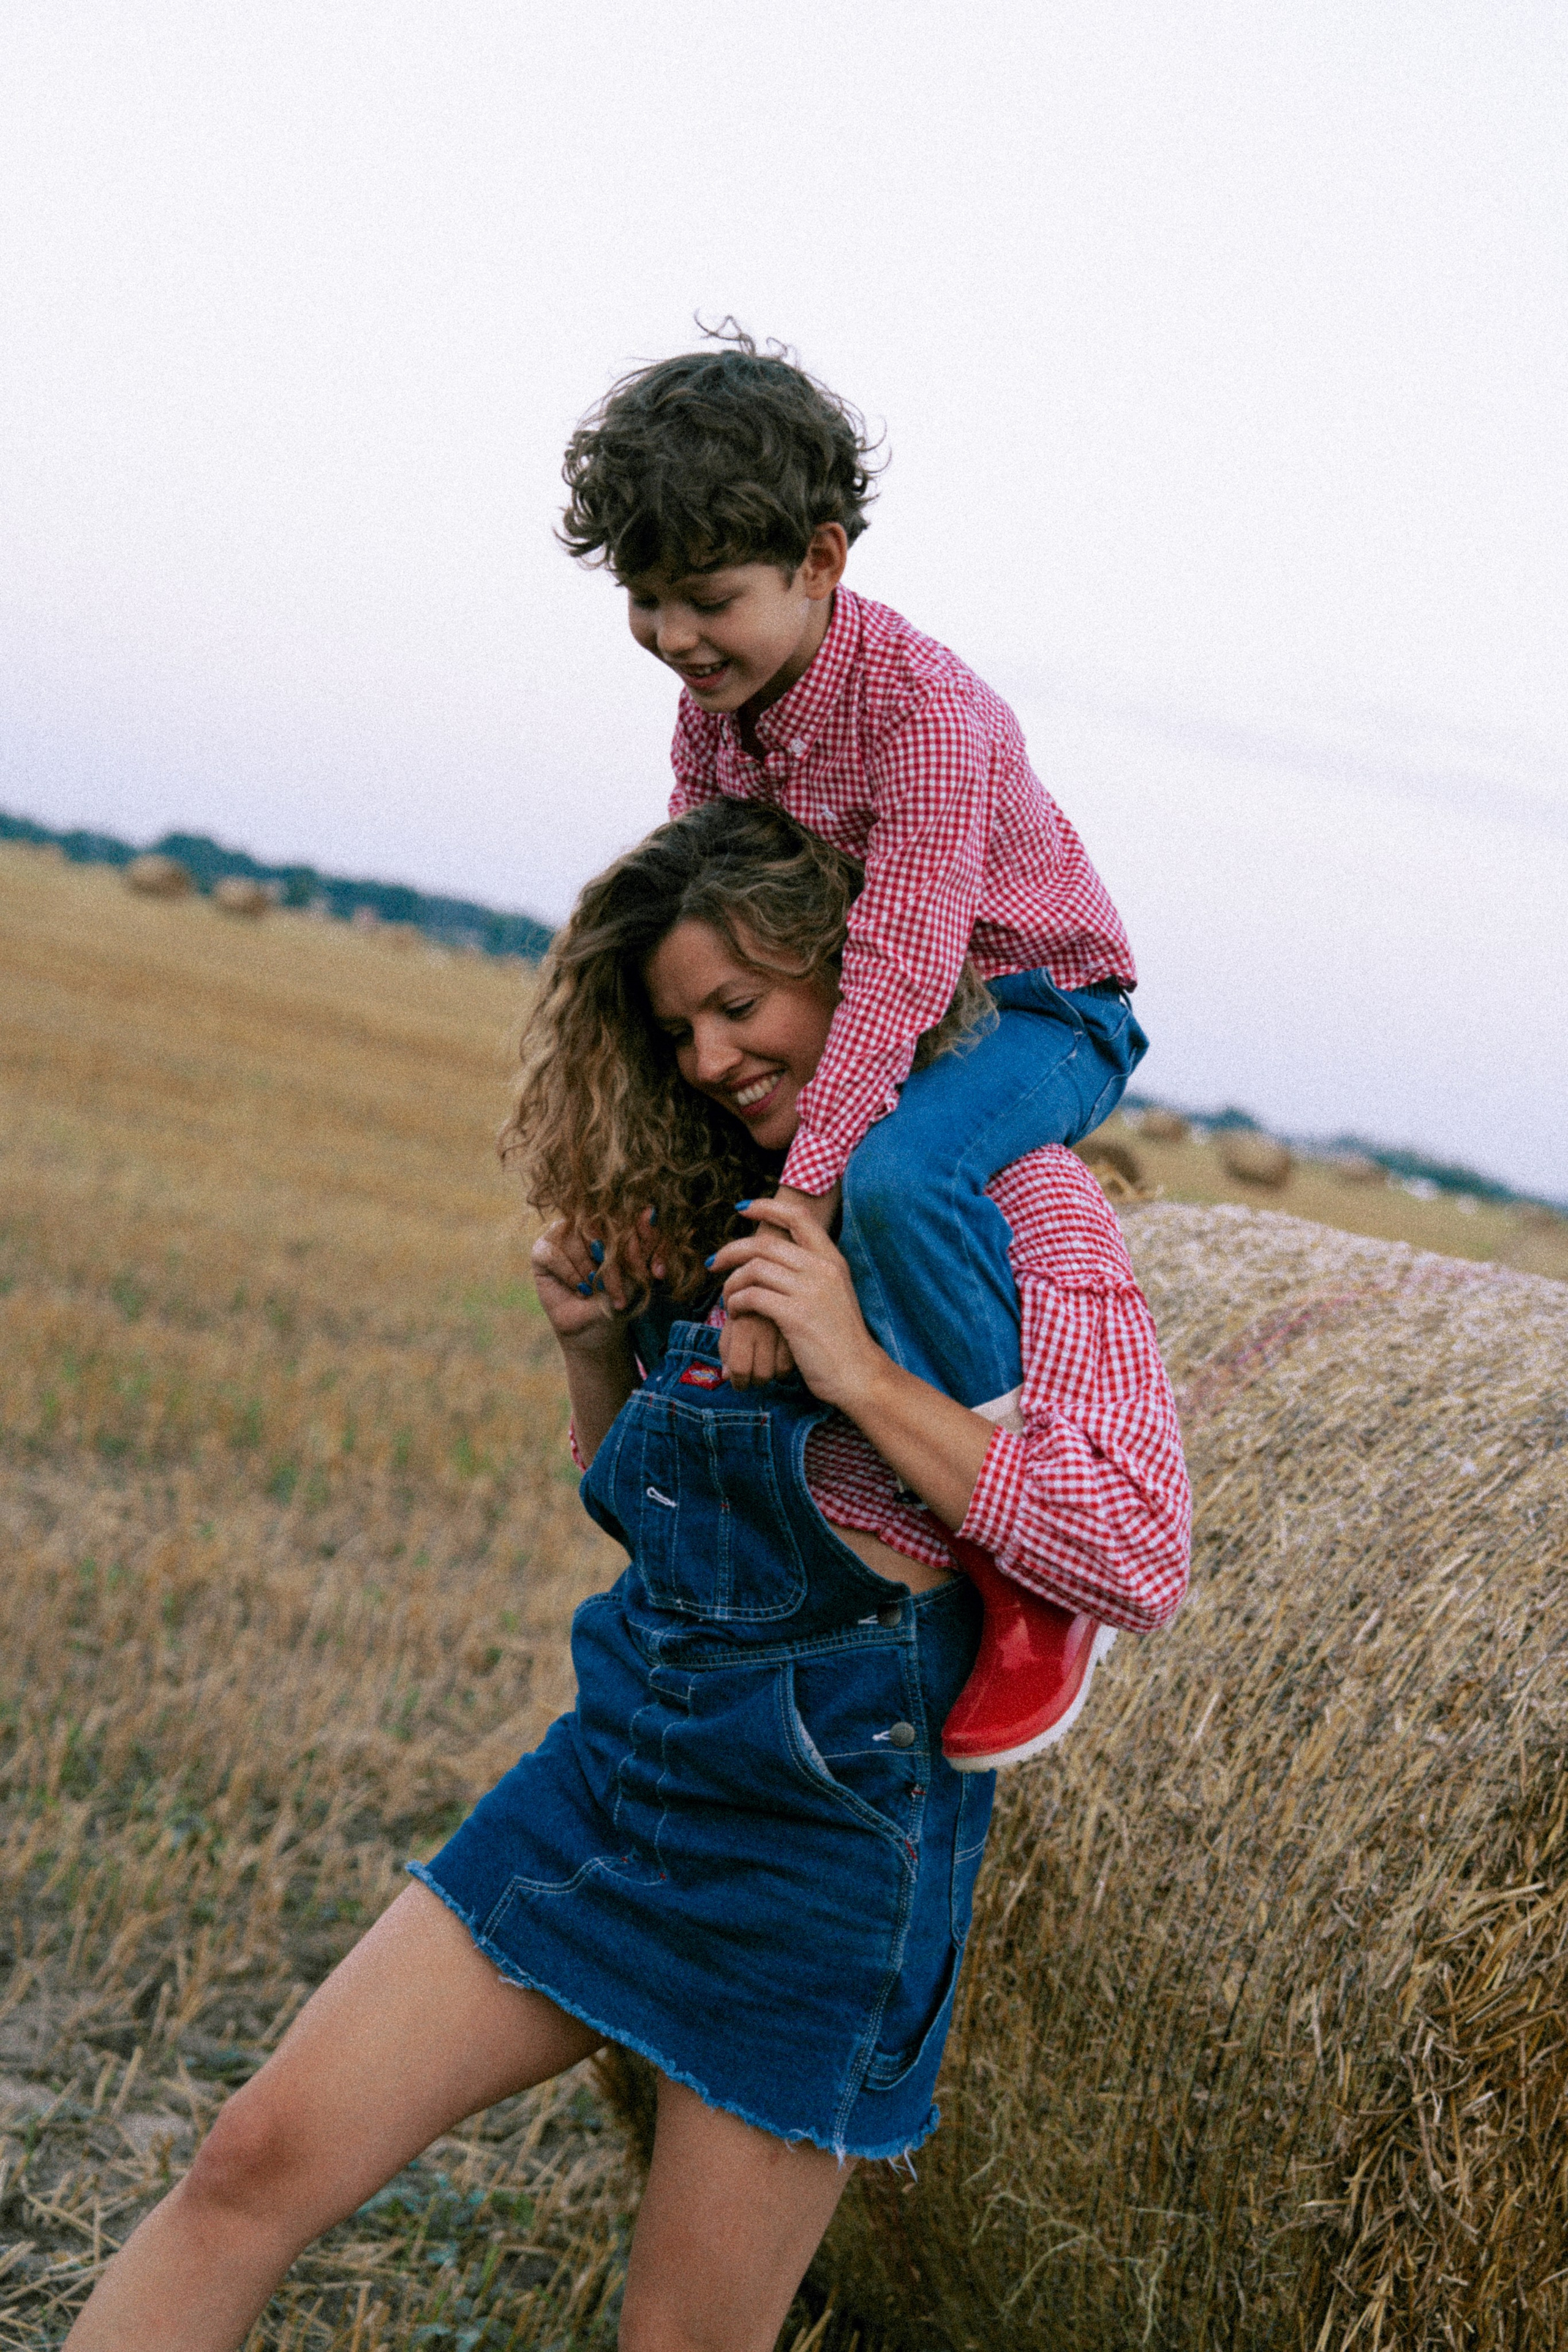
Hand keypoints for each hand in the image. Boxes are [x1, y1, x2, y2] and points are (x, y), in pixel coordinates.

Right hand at [530, 1219, 633, 1351]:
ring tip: (595, 1288)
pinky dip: (570, 1274)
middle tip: (616, 1292)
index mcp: (608, 1218)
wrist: (597, 1322)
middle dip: (609, 1264)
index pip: (617, 1217)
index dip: (629, 1245)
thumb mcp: (639, 1269)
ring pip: (573, 1240)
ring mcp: (559, 1232)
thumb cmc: (621, 1292)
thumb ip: (646, 1241)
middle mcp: (583, 1219)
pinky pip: (554, 1255)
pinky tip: (580, 1289)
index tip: (642, 1274)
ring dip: (588, 1270)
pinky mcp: (541, 1250)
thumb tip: (651, 1211)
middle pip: (594, 1228)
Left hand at [715, 1186, 838, 1386]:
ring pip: (754, 1269)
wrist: (858, 1374)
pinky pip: (752, 1297)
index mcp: (832, 1260)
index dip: (767, 1207)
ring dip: (731, 1283)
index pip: (798, 1217)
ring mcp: (810, 1291)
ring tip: (728, 1299)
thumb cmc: (841, 1340)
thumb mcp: (833, 1295)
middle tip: (713, 1263)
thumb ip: (810, 1274)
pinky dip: (735, 1303)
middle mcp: (822, 1269)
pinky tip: (735, 1313)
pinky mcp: (795, 1316)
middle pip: (765, 1243)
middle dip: (731, 1250)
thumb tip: (776, 1263)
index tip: (743, 1209)